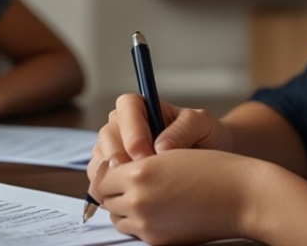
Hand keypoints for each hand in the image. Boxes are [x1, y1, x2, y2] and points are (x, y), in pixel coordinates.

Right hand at [88, 93, 232, 180]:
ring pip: (101, 158)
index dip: (133, 133)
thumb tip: (160, 147)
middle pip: (108, 135)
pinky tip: (127, 201)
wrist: (206, 160)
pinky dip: (109, 190)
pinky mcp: (110, 171)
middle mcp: (121, 123)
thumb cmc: (204, 136)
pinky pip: (100, 179)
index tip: (146, 156)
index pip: (127, 108)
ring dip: (112, 177)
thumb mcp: (202, 124)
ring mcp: (112, 147)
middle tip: (137, 179)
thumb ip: (184, 128)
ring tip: (132, 193)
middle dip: (120, 159)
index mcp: (140, 105)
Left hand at [91, 149, 262, 244]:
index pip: (101, 176)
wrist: (243, 196)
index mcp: (139, 173)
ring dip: (123, 206)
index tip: (117, 166)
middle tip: (129, 179)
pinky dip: (139, 220)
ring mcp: (147, 224)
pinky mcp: (159, 241)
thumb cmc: (211, 168)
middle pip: (105, 198)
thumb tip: (112, 172)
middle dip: (114, 189)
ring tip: (144, 193)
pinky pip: (134, 230)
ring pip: (117, 216)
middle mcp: (138, 201)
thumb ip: (136, 163)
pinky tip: (157, 207)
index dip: (108, 170)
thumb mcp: (169, 153)